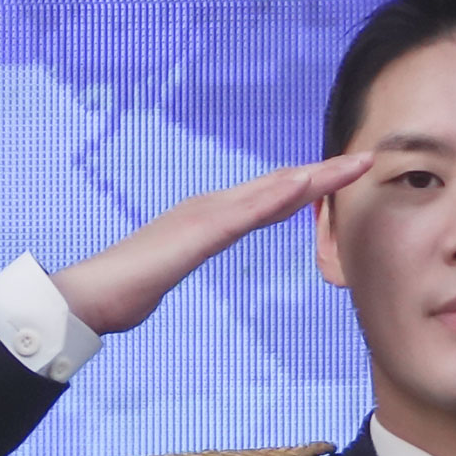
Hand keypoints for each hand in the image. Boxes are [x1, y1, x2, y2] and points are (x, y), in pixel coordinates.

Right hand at [50, 152, 373, 332]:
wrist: (90, 296)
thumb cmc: (125, 288)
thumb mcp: (170, 270)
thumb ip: (184, 257)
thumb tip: (186, 257)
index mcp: (209, 217)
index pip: (270, 198)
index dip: (310, 186)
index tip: (345, 178)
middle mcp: (209, 207)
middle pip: (278, 186)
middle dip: (324, 173)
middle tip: (365, 159)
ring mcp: (203, 217)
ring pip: (269, 192)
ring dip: (313, 177)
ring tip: (351, 165)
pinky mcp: (197, 235)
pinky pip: (245, 214)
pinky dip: (277, 198)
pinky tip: (304, 188)